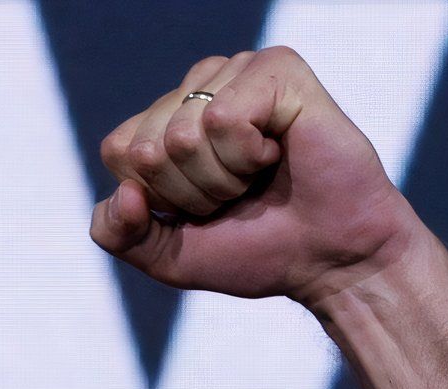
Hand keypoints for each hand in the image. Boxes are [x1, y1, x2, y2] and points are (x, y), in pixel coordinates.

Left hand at [88, 48, 422, 304]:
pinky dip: (248, 155)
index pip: (119, 150)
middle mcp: (200, 86)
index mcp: (167, 118)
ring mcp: (238, 71)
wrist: (331, 261)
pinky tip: (279, 152)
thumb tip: (123, 192)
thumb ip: (116, 233)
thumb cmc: (258, 249)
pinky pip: (223, 118)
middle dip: (192, 193)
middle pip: (147, 146)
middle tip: (240, 194)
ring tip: (260, 175)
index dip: (158, 199)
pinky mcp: (278, 68)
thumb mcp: (167, 255)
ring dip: (223, 178)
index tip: (206, 207)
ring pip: (183, 134)